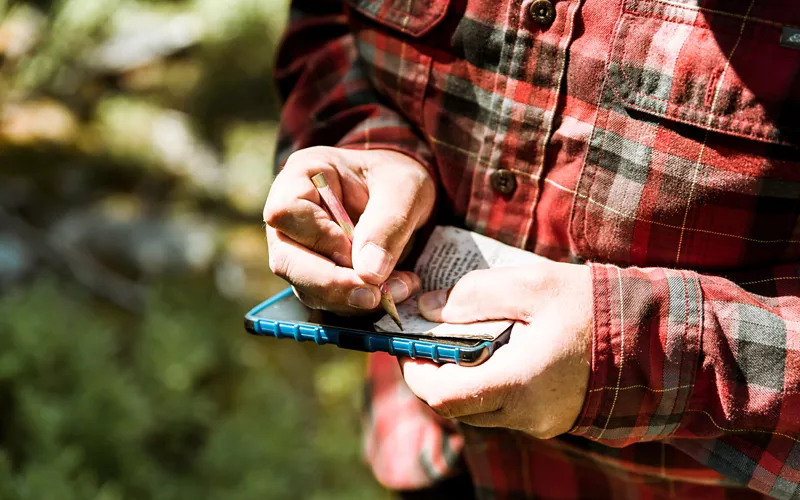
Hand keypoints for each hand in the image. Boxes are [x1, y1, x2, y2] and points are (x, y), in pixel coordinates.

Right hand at [263, 147, 434, 313]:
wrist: (404, 195)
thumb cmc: (398, 179)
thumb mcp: (405, 188)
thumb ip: (388, 224)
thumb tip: (369, 274)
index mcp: (303, 176)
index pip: (286, 212)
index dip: (318, 237)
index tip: (354, 251)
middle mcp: (291, 215)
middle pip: (286, 260)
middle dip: (331, 284)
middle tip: (375, 294)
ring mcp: (300, 248)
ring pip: (306, 287)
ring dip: (351, 298)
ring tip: (400, 287)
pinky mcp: (318, 275)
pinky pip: (328, 299)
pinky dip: (360, 303)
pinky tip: (394, 291)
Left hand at [400, 261, 592, 438]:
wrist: (655, 339)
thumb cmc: (593, 308)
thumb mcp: (533, 286)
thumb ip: (474, 295)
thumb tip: (428, 308)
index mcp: (517, 383)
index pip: (443, 397)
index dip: (414, 372)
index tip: (408, 345)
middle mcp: (525, 413)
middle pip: (454, 407)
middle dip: (432, 374)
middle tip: (429, 339)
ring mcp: (539, 421)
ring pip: (477, 410)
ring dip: (460, 380)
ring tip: (462, 340)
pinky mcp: (550, 419)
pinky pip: (503, 409)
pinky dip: (487, 384)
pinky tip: (496, 351)